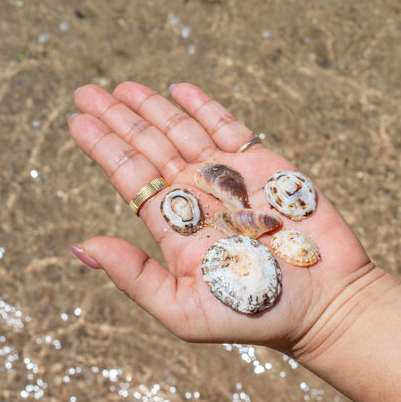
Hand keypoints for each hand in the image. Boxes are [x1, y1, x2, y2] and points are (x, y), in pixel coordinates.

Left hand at [68, 81, 372, 354]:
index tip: (77, 120)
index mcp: (174, 228)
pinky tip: (179, 90)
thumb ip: (134, 276)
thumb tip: (81, 247)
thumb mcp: (183, 308)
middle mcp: (196, 197)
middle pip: (149, 148)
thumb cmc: (253, 313)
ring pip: (182, 132)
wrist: (323, 303)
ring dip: (152, 108)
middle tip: (86, 92)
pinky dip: (204, 108)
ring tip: (123, 87)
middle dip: (118, 120)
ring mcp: (229, 179)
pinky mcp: (265, 166)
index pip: (131, 178)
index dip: (103, 148)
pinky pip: (228, 128)